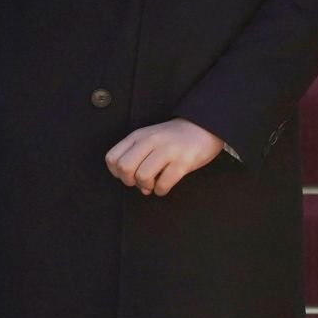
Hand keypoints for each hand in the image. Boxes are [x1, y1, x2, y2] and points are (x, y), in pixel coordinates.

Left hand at [105, 119, 225, 196]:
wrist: (205, 127)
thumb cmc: (175, 137)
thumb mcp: (150, 138)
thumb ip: (138, 158)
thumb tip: (138, 186)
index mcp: (139, 136)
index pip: (113, 158)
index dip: (116, 173)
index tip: (129, 175)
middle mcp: (151, 141)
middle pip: (125, 167)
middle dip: (129, 181)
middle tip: (141, 182)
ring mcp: (168, 150)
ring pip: (143, 176)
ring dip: (147, 187)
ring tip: (154, 184)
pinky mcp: (183, 162)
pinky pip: (164, 183)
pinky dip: (161, 190)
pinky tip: (165, 186)